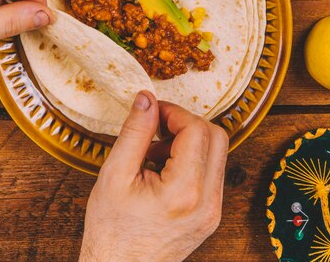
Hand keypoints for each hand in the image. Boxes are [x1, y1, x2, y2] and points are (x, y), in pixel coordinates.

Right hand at [79, 92, 228, 261]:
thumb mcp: (114, 174)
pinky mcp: (210, 215)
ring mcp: (213, 211)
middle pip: (216, 136)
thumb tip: (147, 97)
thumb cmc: (111, 231)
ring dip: (189, 140)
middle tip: (156, 128)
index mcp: (184, 191)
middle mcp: (208, 202)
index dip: (174, 111)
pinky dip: (192, 159)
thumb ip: (134, 131)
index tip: (152, 112)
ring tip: (154, 153)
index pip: (196, 129)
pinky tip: (163, 169)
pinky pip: (212, 171)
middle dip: (186, 123)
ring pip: (217, 152)